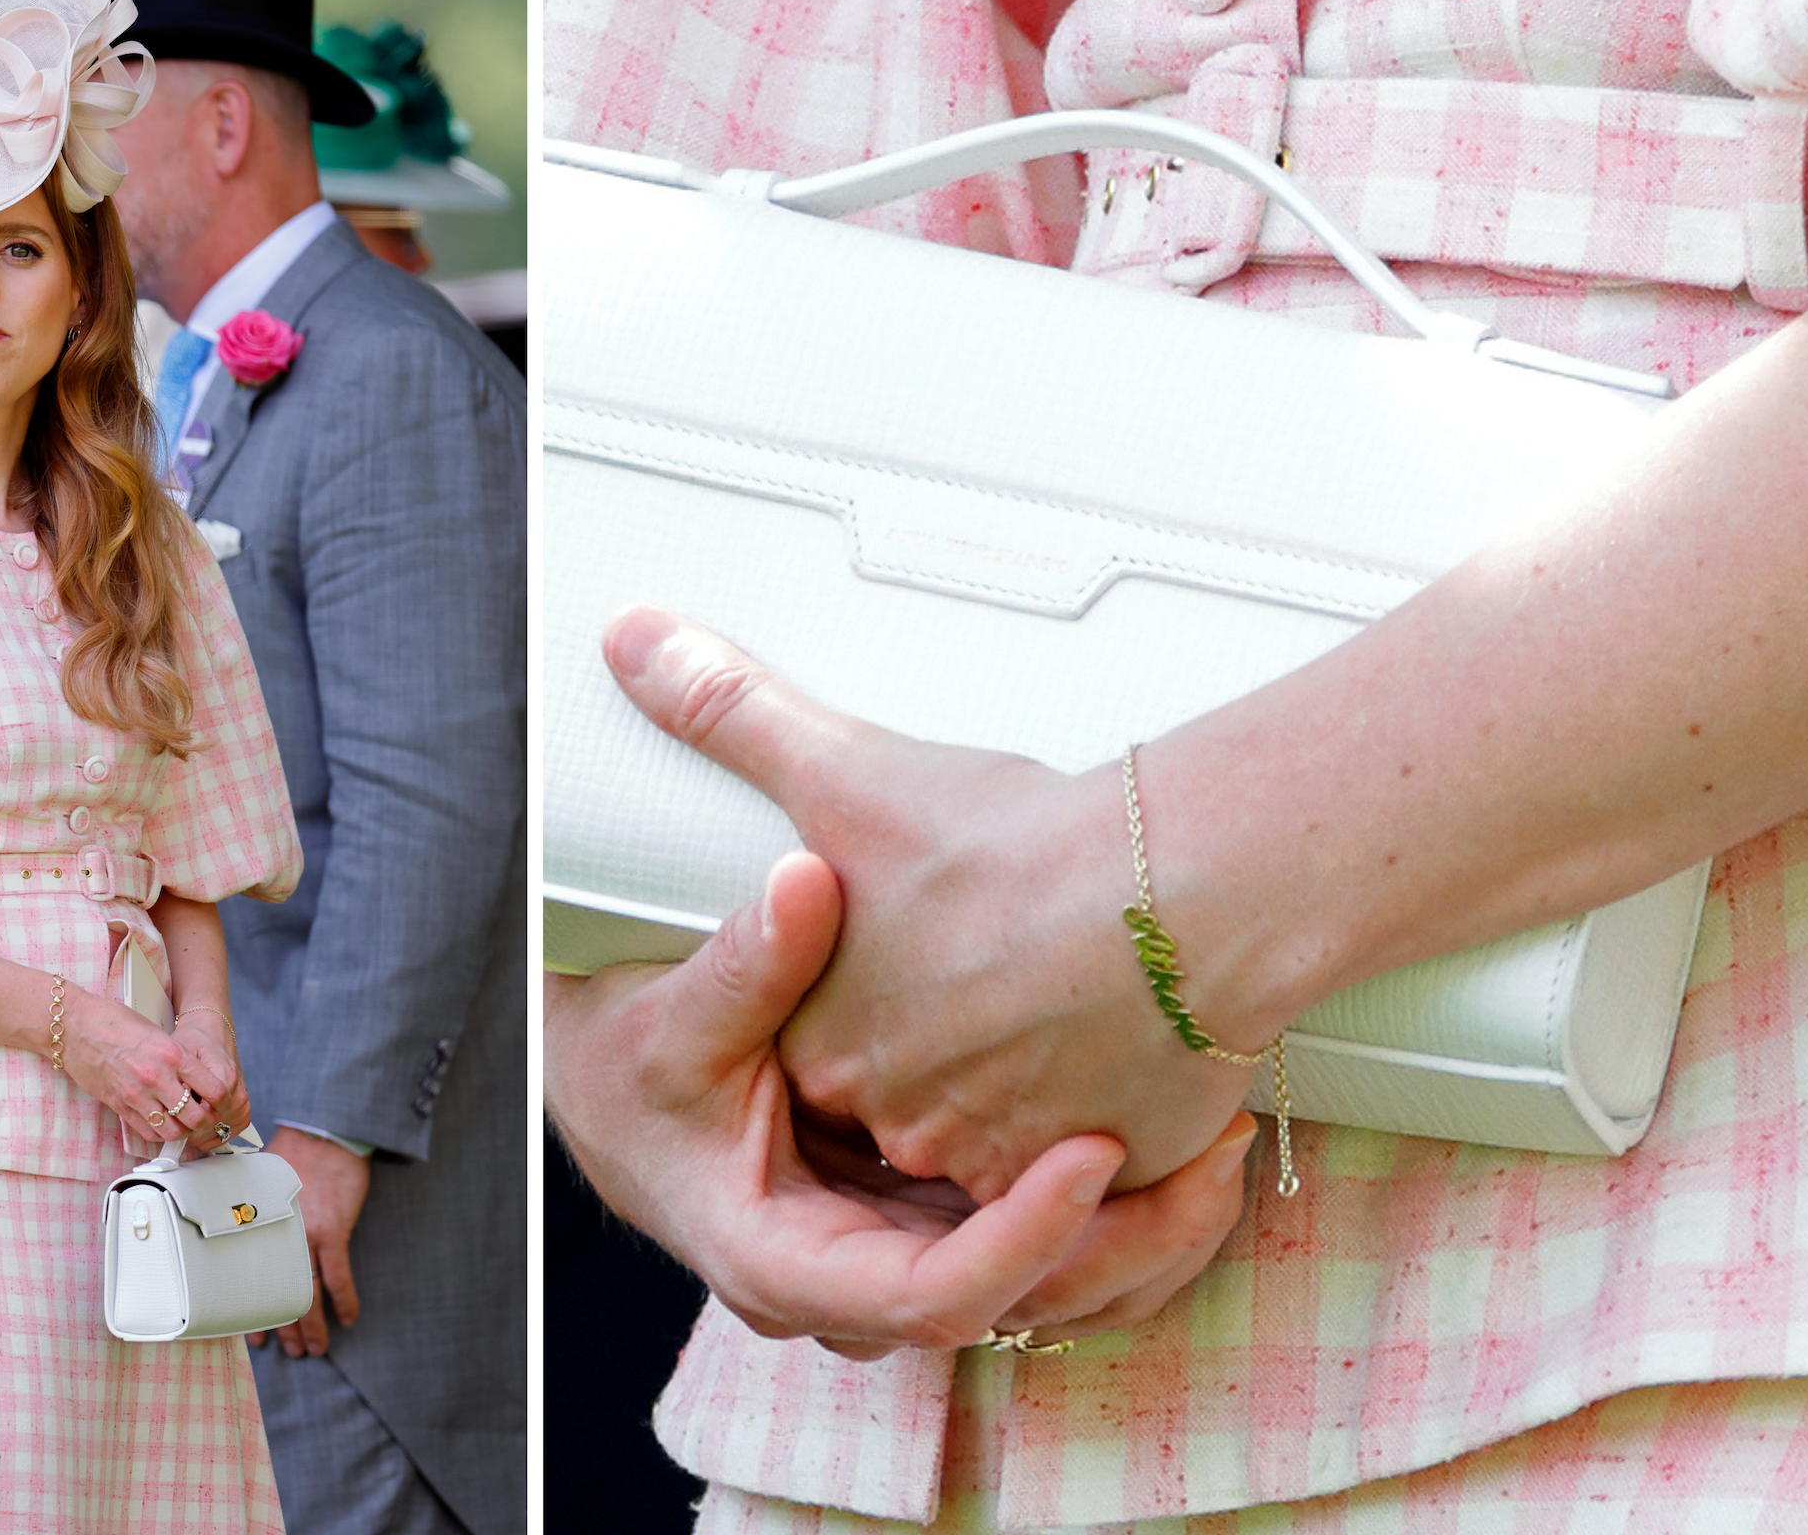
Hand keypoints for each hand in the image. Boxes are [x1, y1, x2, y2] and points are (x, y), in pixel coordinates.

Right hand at [57, 989, 221, 1147]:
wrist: (76, 1027)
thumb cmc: (114, 1023)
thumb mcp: (158, 1032)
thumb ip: (178, 1057)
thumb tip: (195, 1078)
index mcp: (172, 1054)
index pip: (212, 1088)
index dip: (221, 1100)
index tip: (220, 1101)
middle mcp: (156, 1077)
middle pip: (195, 1117)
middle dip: (205, 1121)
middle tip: (206, 1116)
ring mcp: (136, 1094)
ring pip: (172, 1131)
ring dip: (182, 1130)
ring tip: (184, 1122)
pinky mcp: (119, 1105)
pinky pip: (147, 1131)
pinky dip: (159, 1132)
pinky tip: (162, 1123)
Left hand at [168, 1010, 251, 1147]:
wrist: (211, 1028)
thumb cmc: (193, 1039)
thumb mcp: (179, 1053)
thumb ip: (179, 1079)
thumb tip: (176, 1104)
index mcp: (222, 1074)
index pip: (210, 1111)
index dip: (190, 1121)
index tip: (175, 1122)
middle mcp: (235, 1086)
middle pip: (218, 1123)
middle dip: (196, 1131)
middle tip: (177, 1130)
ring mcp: (242, 1093)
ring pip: (229, 1127)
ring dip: (209, 1135)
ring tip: (189, 1134)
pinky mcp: (243, 1099)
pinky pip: (239, 1124)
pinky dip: (223, 1132)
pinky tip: (206, 1133)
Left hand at [253, 1127, 368, 1356]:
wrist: (323, 1135)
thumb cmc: (291, 1154)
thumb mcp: (255, 1183)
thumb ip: (244, 1210)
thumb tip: (226, 1224)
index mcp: (257, 1230)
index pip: (251, 1280)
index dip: (252, 1311)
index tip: (253, 1335)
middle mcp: (279, 1239)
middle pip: (280, 1293)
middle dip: (286, 1329)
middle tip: (290, 1352)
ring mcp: (308, 1236)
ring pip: (307, 1293)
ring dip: (311, 1325)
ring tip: (314, 1349)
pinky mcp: (334, 1231)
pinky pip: (339, 1276)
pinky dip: (344, 1300)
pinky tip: (348, 1319)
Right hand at [550, 851, 1254, 1356]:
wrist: (620, 1091)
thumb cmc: (637, 1068)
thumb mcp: (673, 1018)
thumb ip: (746, 961)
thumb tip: (804, 883)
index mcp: (790, 1264)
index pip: (933, 1295)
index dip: (1023, 1236)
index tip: (1096, 1149)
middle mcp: (859, 1289)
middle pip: (1023, 1305)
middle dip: (1128, 1236)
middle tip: (1217, 1144)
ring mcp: (907, 1261)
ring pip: (1057, 1293)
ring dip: (1150, 1230)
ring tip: (1230, 1133)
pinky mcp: (941, 1225)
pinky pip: (1053, 1252)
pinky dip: (1126, 1209)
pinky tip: (1192, 1130)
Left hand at [604, 610, 1257, 1199]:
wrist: (1176, 893)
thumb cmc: (1016, 845)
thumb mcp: (849, 770)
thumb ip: (734, 715)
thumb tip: (631, 641)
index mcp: (833, 1049)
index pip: (829, 1039)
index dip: (881, 984)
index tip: (926, 939)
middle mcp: (907, 1121)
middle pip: (919, 1088)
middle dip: (959, 1035)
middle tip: (1008, 958)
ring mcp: (1010, 1155)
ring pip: (1014, 1124)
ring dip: (1041, 1071)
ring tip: (1079, 983)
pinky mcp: (1112, 1166)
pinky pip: (1106, 1153)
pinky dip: (1119, 1101)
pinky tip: (1135, 1028)